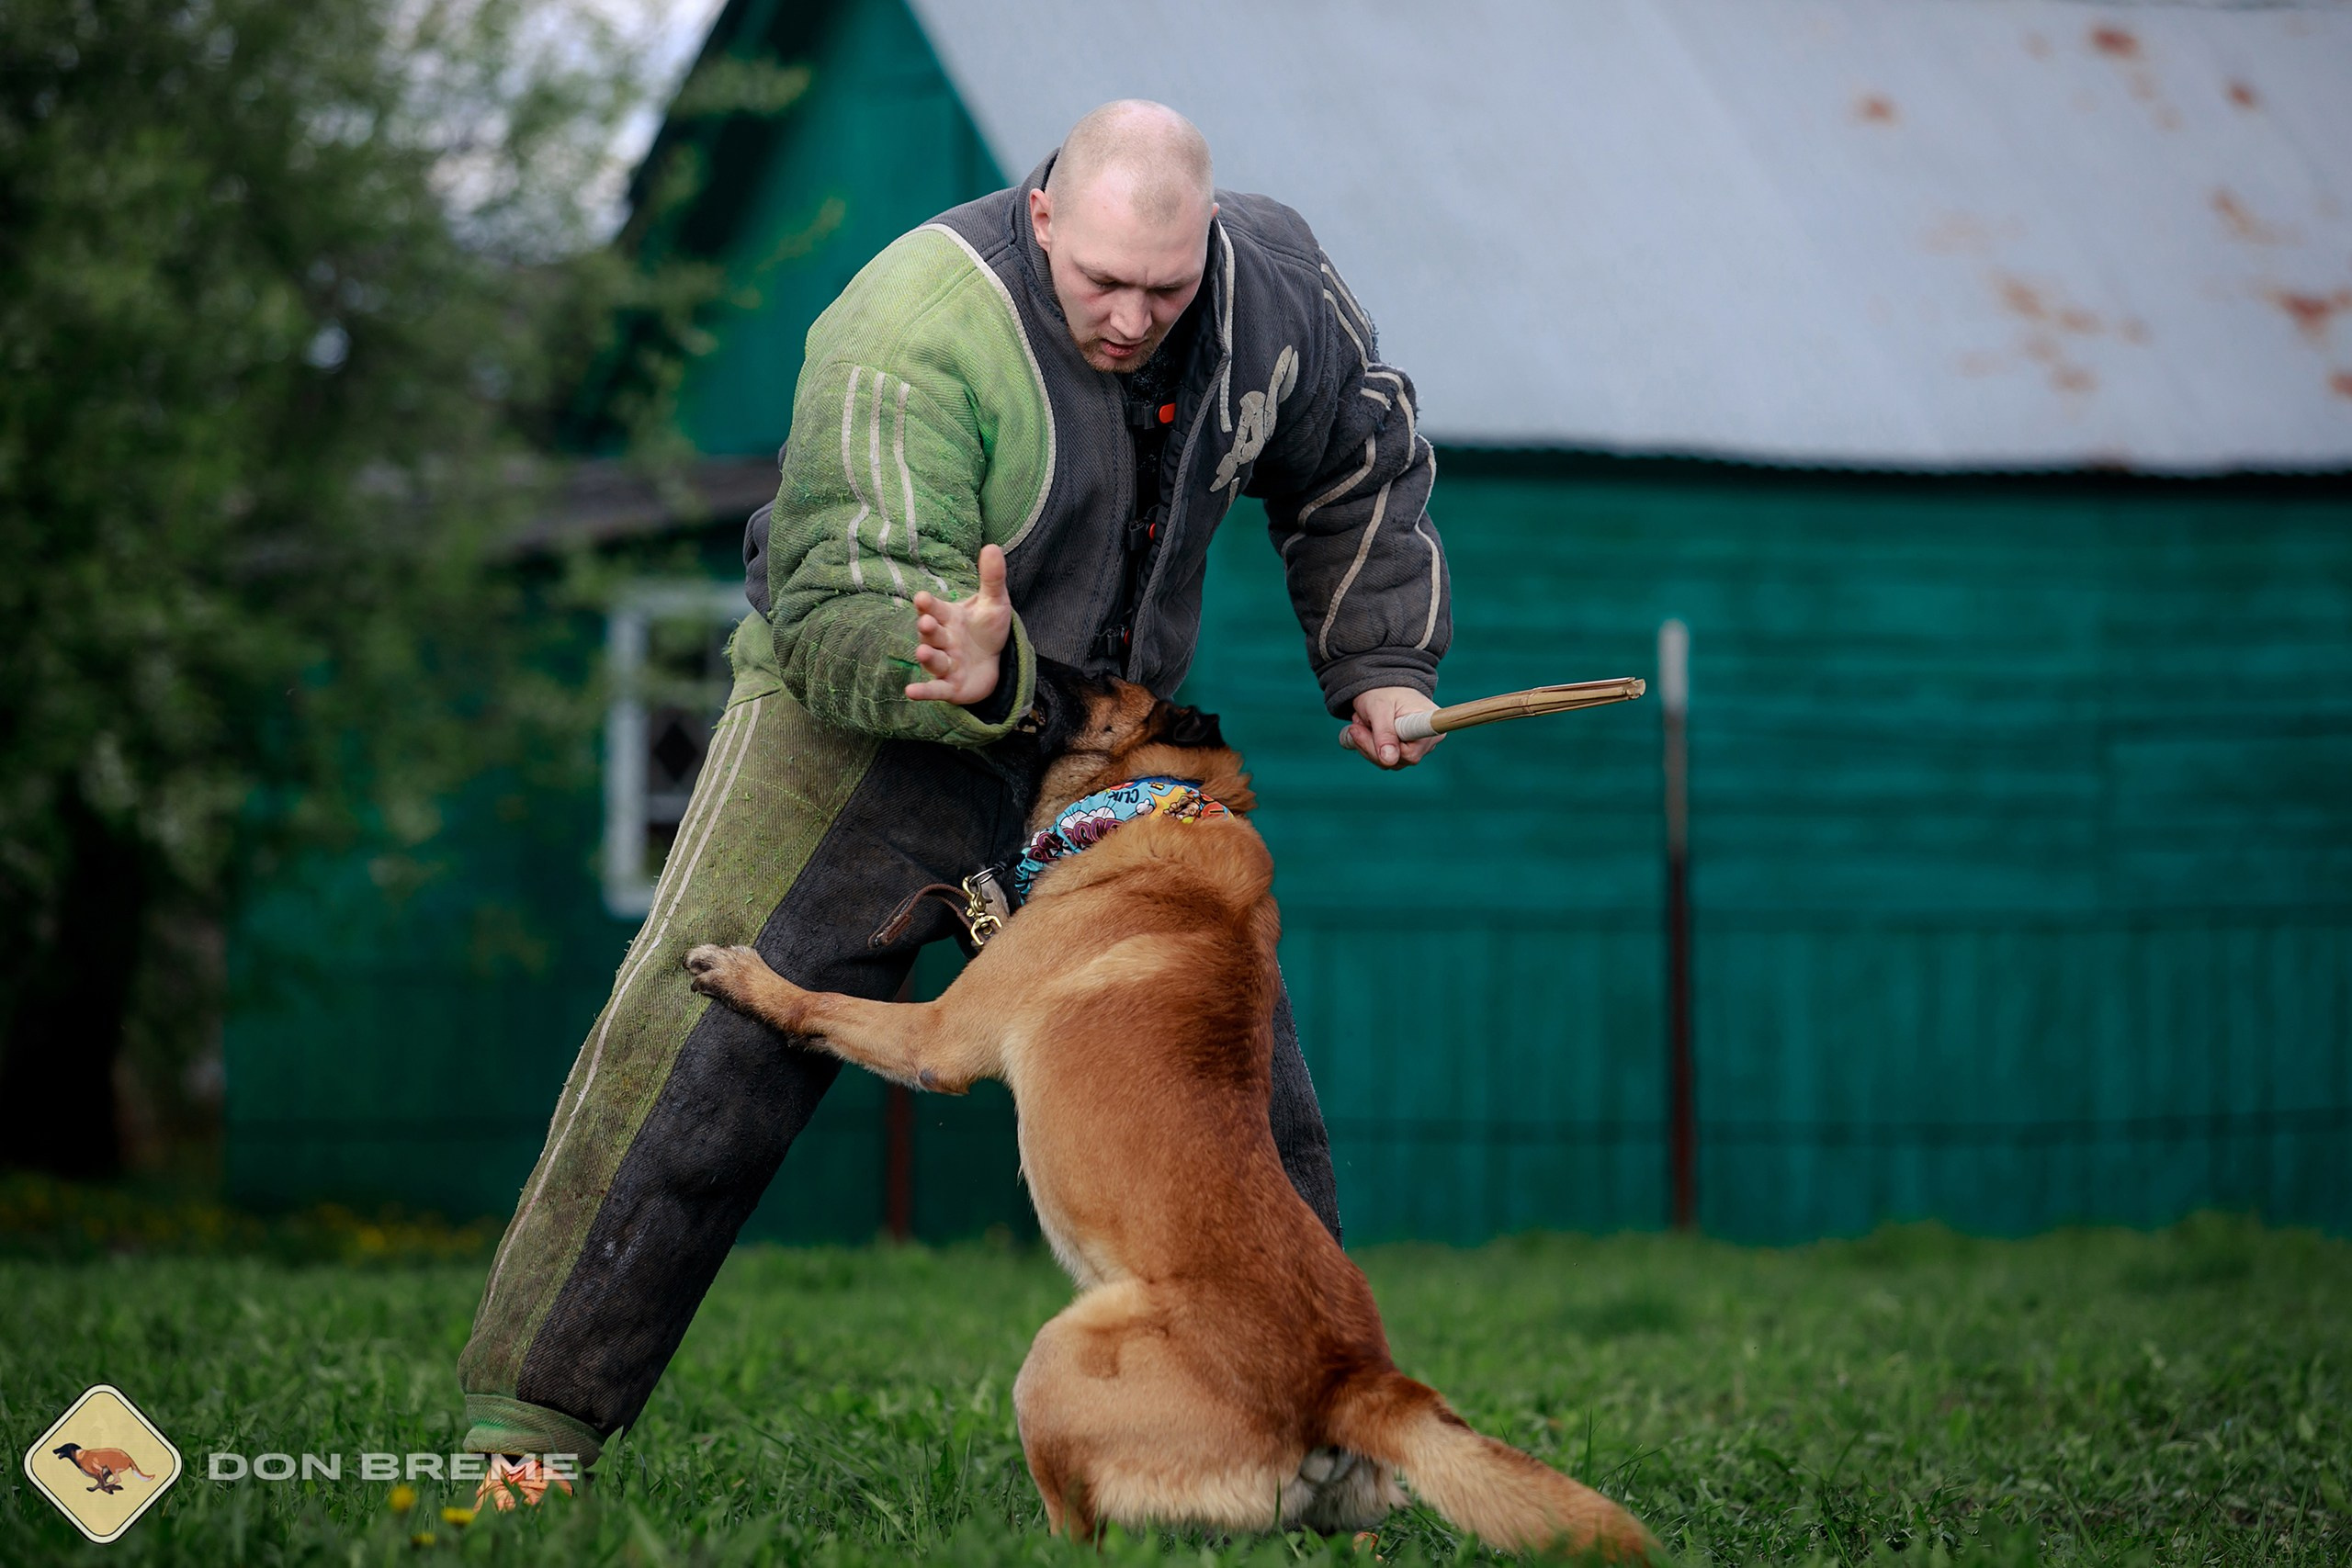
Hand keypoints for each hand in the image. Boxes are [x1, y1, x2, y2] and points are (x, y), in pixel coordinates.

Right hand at [904, 544, 1012, 703]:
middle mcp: (943, 640)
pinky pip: (935, 689)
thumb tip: (992, 546)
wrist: (993, 662)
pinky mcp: (949, 686)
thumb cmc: (987, 629)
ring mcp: (945, 663)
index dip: (929, 605)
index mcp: (949, 618)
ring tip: (922, 652)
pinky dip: (923, 691)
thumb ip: (992, 578)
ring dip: (927, 657)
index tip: (922, 598)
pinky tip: (910, 693)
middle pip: (933, 634)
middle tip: (925, 622)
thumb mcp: (994, 602)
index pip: (936, 609)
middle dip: (928, 629)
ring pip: (934, 660)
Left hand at [1339, 686, 1441, 768]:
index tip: (1380, 732)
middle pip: (1398, 760)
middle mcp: (1428, 738)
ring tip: (1363, 723)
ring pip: (1389, 762)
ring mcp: (1418, 747)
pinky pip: (1386, 760)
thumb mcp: (1379, 707)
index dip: (1392, 749)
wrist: (1382, 687)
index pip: (1411, 752)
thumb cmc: (1383, 691)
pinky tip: (1368, 731)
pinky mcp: (1405, 751)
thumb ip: (1384, 733)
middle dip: (1371, 745)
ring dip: (1369, 746)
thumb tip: (1389, 760)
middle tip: (1357, 726)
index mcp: (1428, 722)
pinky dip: (1371, 748)